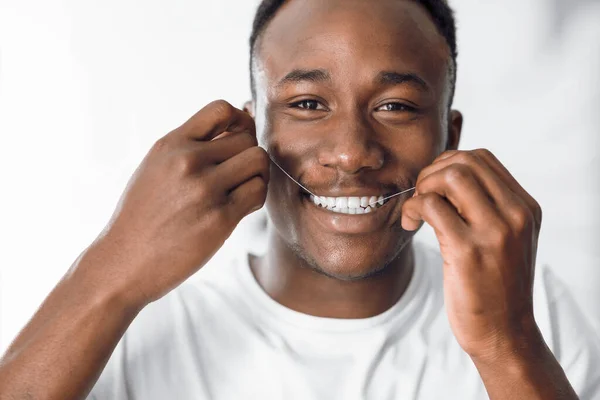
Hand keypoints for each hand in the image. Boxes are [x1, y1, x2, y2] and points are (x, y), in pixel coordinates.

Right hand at [81, 100, 268, 307]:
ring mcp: (204, 189)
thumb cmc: (142, 217)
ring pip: (259, 161)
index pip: (221, 109)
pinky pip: (258, 192)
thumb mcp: (155, 169)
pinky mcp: (220, 218)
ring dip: (257, 175)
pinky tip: (239, 208)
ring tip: (241, 190)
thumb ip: (188, 148)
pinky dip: (255, 198)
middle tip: (239, 176)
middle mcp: (188, 161)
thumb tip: (235, 129)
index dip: (240, 121)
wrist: (123, 263)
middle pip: (247, 137)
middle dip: (249, 155)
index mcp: (171, 145)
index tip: (238, 140)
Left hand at [401, 149, 542, 361]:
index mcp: (525, 208)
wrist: (504, 333)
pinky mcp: (468, 250)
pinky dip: (413, 207)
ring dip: (423, 186)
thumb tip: (445, 174)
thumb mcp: (505, 239)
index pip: (482, 158)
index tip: (434, 187)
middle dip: (432, 171)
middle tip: (421, 196)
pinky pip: (431, 206)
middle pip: (465, 160)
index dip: (448, 163)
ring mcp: (495, 232)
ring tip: (417, 210)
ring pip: (451, 176)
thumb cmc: (495, 285)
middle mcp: (516, 214)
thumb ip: (486, 206)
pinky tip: (410, 223)